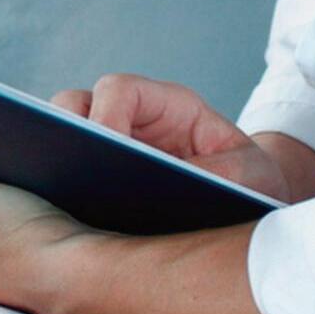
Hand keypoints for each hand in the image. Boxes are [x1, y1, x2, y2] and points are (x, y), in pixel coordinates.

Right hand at [51, 73, 291, 202]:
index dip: (105, 115)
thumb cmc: (253, 183)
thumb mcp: (249, 176)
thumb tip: (166, 188)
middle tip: (74, 173)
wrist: (255, 205)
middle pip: (75, 105)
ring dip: (59, 162)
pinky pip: (67, 175)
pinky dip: (62, 191)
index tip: (105, 152)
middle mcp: (133, 120)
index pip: (120, 90)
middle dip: (66, 133)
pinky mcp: (101, 179)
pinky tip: (66, 224)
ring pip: (62, 136)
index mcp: (169, 106)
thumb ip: (216, 175)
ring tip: (63, 199)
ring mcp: (113, 147)